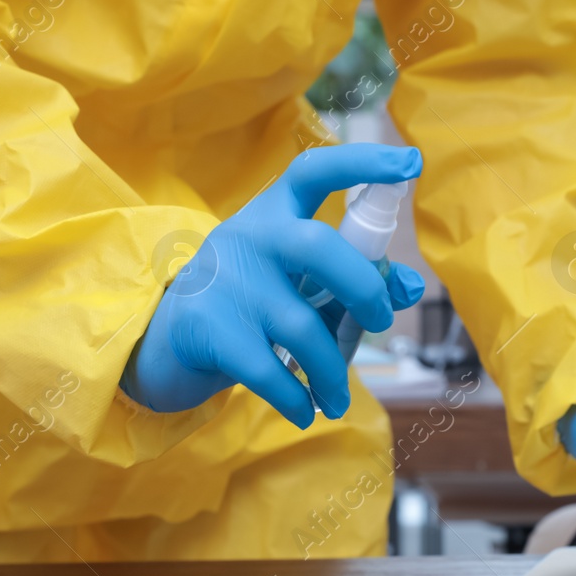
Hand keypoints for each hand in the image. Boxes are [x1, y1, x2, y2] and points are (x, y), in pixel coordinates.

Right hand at [122, 144, 425, 427]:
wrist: (164, 342)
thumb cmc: (247, 305)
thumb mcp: (297, 284)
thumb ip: (354, 281)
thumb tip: (411, 288)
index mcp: (273, 214)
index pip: (314, 172)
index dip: (362, 164)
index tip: (410, 164)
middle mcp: (249, 237)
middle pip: (318, 246)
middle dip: (363, 288)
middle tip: (379, 322)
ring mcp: (225, 281)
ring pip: (301, 326)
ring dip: (332, 372)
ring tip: (337, 400)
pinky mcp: (207, 328)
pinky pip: (268, 371)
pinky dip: (295, 399)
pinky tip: (305, 411)